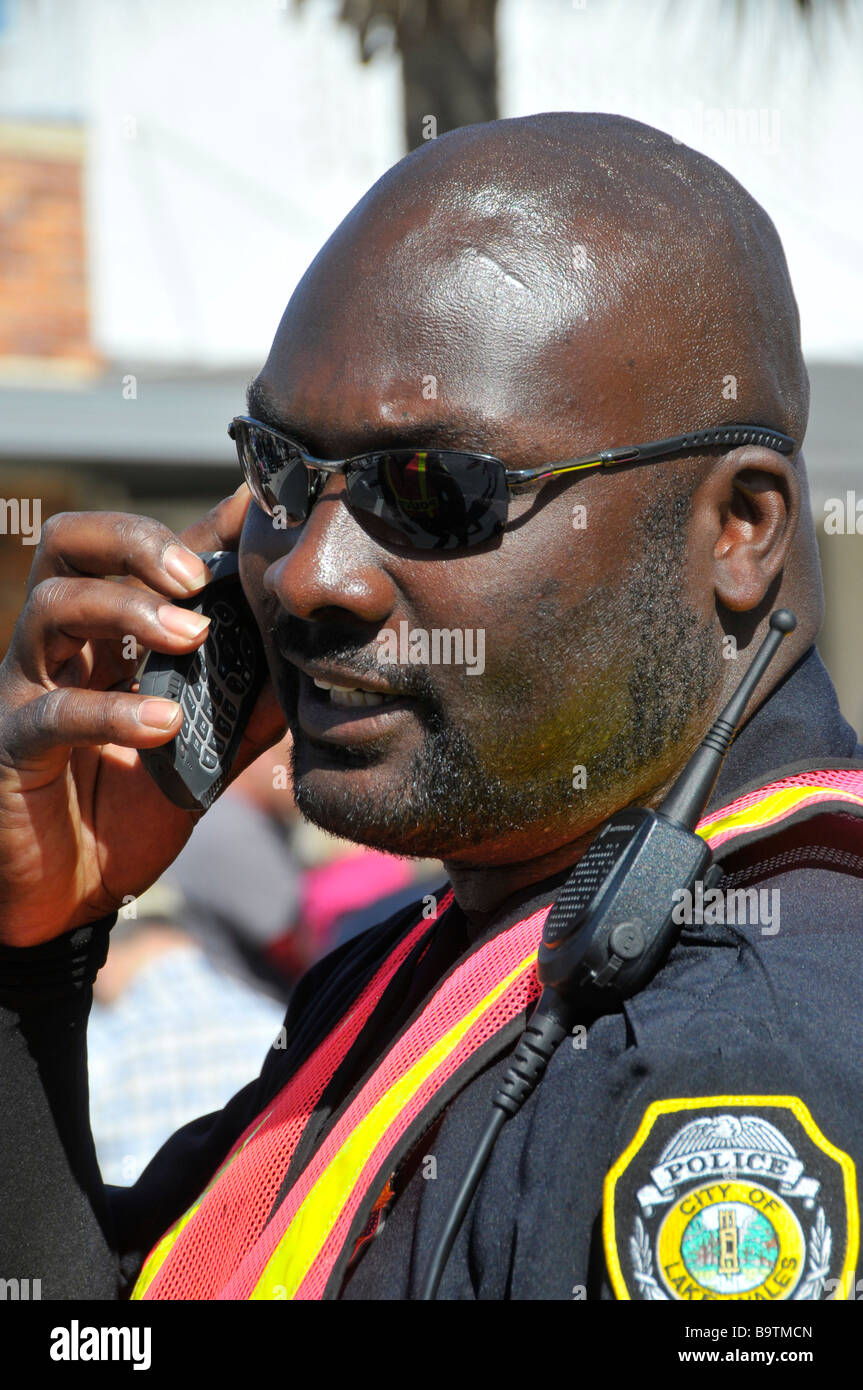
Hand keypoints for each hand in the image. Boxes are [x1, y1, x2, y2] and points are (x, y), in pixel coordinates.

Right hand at [0, 487, 285, 945]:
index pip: (142, 557)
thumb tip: (314, 666)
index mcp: (108, 639)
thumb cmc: (128, 814)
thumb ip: (251, 708)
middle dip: (136, 541)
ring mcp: (27, 690)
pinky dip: (112, 711)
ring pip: (53, 606)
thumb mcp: (206, 754)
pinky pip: (52, 712)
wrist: (69, 899)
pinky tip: (164, 724)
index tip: (258, 508)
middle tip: (197, 577)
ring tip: (192, 636)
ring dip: (127, 607)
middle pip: (69, 545)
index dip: (197, 527)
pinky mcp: (12, 746)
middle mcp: (63, 649)